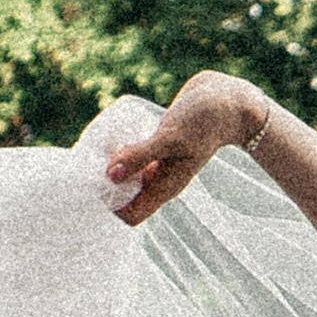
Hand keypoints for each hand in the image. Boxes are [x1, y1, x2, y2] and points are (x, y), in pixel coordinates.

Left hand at [104, 72, 263, 224]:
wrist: (229, 101)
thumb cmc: (205, 121)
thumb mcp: (171, 139)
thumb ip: (140, 156)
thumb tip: (110, 175)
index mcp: (164, 187)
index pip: (131, 216)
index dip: (110, 206)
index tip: (94, 183)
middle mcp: (160, 180)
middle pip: (125, 198)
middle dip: (105, 186)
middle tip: (88, 163)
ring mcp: (159, 164)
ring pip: (127, 177)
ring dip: (110, 168)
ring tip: (95, 149)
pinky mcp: (158, 147)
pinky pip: (132, 157)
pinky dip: (119, 152)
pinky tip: (112, 136)